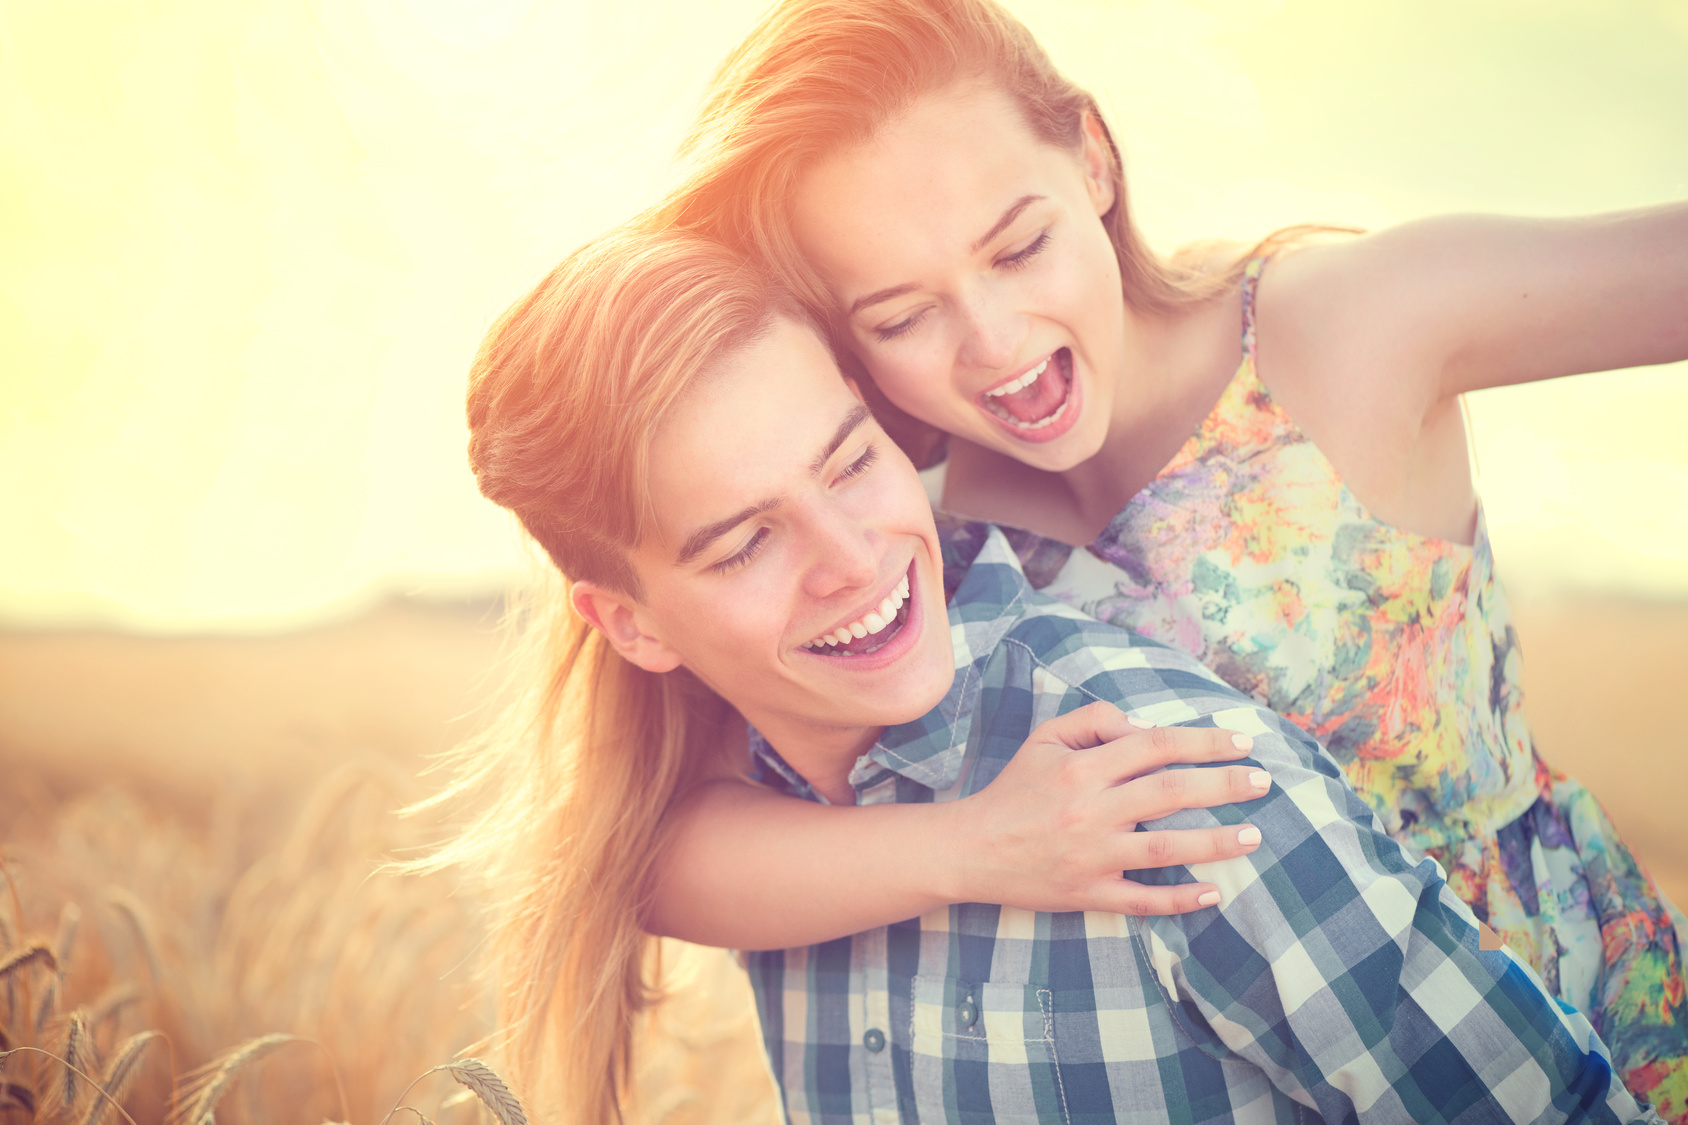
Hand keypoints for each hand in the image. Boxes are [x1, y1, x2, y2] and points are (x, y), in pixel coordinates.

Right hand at [951, 700, 1267, 915]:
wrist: (970, 849)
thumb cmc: (1013, 790)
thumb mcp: (1044, 739)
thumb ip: (1094, 722)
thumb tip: (1145, 726)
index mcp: (1081, 767)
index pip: (1154, 746)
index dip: (1202, 742)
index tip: (1240, 742)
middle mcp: (1089, 810)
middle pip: (1169, 792)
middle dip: (1222, 785)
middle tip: (1263, 781)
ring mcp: (1091, 856)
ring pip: (1164, 848)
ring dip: (1213, 842)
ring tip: (1252, 836)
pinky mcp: (1087, 893)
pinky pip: (1140, 900)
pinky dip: (1178, 900)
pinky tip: (1213, 893)